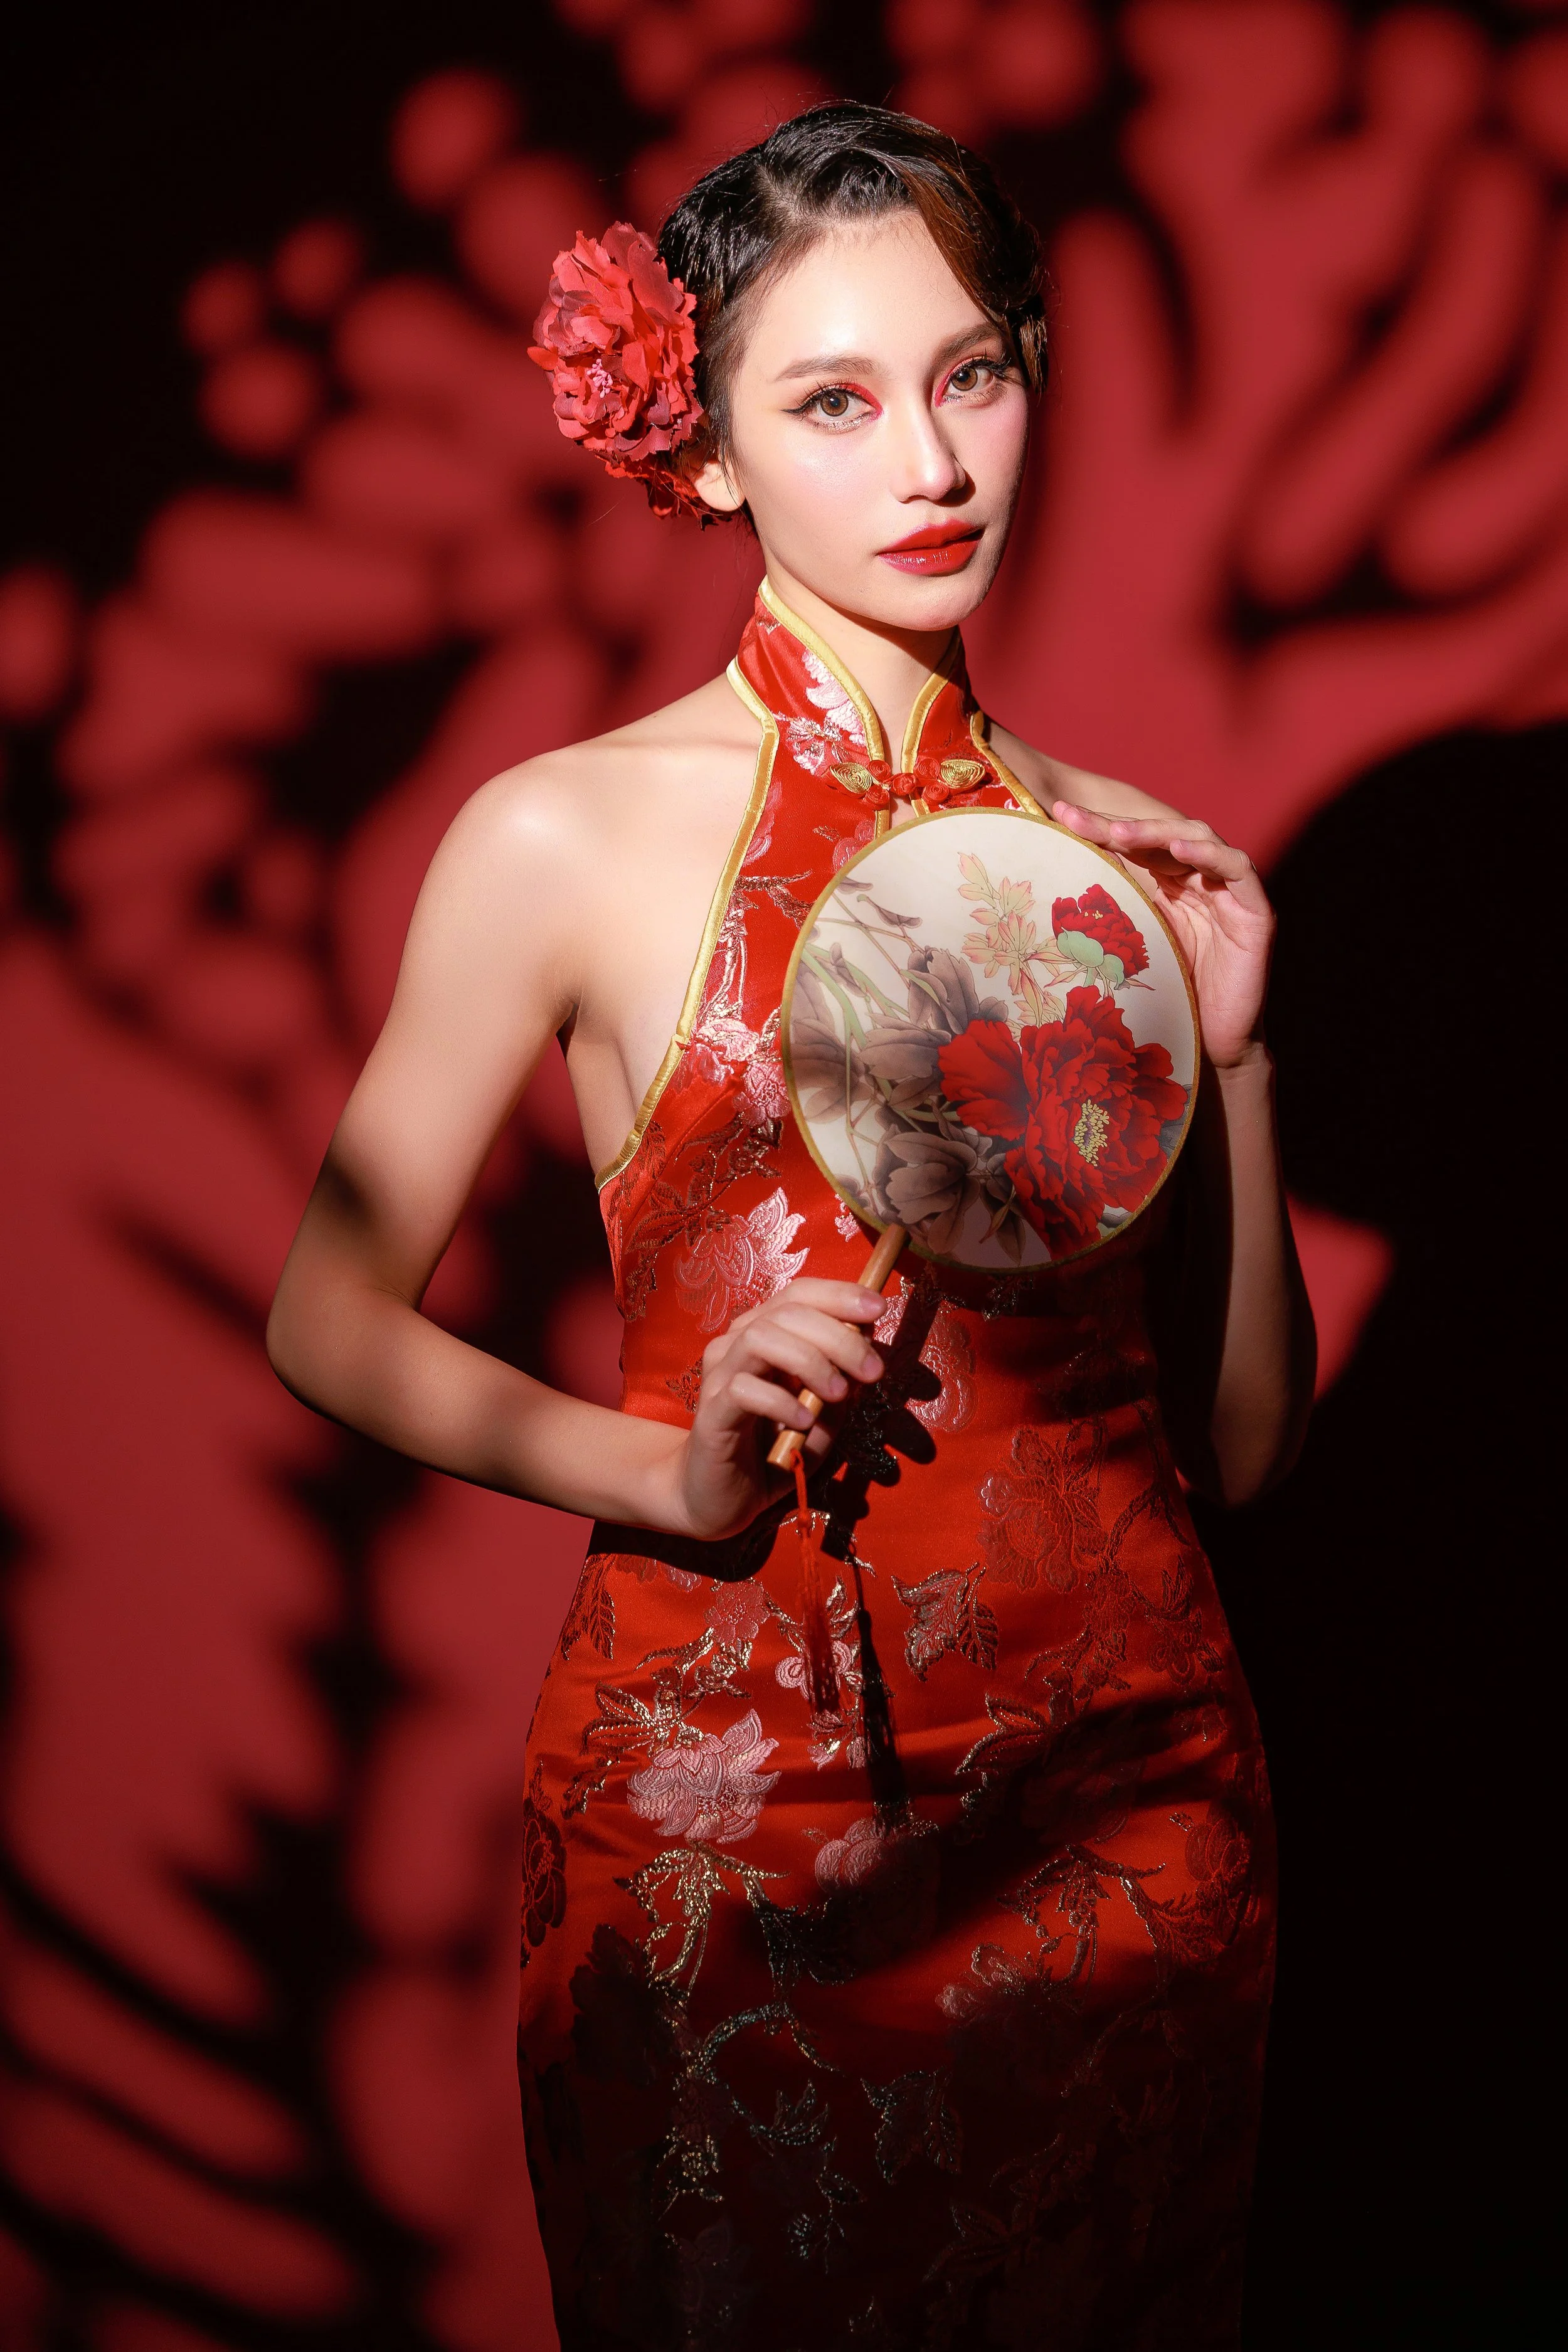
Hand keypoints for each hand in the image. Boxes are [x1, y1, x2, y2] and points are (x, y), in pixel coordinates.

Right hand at [674, 1278, 885, 1539]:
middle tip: (872, 1370)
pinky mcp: (710, 1413)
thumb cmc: (772, 1452)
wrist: (717, 1498)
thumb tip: (867, 1355)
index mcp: (763, 1334)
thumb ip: (842, 1386)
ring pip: (761, 1339)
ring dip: (810, 1360)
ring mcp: (719, 1376)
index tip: (878, 1309)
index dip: (840, 1294)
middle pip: (787, 1312)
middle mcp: (736, 1344)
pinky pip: (743, 1389)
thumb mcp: (822, 1417)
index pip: (799, 1293)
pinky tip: (804, 1422)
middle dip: (838, 1335)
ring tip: (838, 1393)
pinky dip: (781, 1401)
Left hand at [1051, 801, 1273, 1070]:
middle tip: (1077, 819)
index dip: (1099, 828)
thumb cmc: (1170, 996)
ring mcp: (1230, 891)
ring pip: (1198, 841)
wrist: (1211, 1041)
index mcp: (1170, 883)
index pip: (1135, 845)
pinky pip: (1238, 870)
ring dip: (1157, 833)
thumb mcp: (1131, 947)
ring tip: (1119, 832)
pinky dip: (1210, 856)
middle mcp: (1201, 879)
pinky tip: (1180, 851)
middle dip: (1118, 825)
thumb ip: (1111, 914)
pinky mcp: (1256, 911)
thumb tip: (1055, 890)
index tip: (1059, 816)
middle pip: (1161, 835)